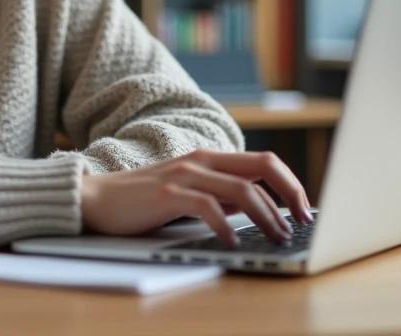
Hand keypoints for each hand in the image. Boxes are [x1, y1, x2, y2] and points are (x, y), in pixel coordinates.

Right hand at [79, 149, 311, 247]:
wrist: (95, 198)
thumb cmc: (143, 200)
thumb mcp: (189, 193)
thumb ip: (220, 196)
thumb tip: (258, 210)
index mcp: (210, 158)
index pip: (264, 161)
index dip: (291, 183)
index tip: (304, 210)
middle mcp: (202, 161)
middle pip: (262, 166)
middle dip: (290, 194)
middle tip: (301, 222)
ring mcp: (184, 175)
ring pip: (241, 189)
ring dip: (266, 216)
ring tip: (276, 237)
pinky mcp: (167, 194)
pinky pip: (207, 207)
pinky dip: (226, 226)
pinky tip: (232, 241)